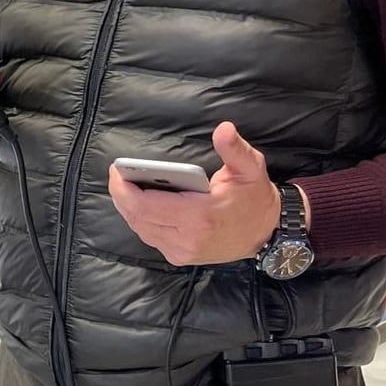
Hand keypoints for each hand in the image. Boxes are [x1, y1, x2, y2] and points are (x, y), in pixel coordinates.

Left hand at [107, 121, 281, 265]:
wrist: (267, 234)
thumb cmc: (255, 198)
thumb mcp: (251, 169)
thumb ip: (234, 149)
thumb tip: (223, 129)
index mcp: (199, 217)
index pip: (144, 206)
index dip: (123, 188)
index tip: (117, 169)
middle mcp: (187, 239)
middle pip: (136, 217)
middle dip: (121, 194)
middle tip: (118, 172)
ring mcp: (182, 252)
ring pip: (140, 228)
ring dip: (128, 206)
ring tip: (125, 183)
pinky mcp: (180, 256)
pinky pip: (150, 236)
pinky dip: (140, 218)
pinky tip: (139, 200)